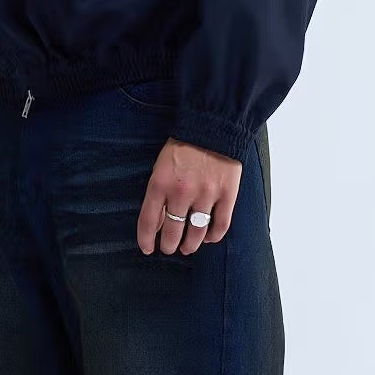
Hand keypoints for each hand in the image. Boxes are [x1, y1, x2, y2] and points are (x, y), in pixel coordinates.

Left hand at [136, 139, 241, 254]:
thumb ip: (158, 193)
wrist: (213, 126)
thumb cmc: (184, 146)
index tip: (147, 249)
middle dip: (169, 245)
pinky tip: (208, 238)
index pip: (149, 221)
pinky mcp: (227, 195)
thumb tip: (157, 222)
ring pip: (196, 232)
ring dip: (190, 245)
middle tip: (169, 248)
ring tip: (187, 248)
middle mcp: (181, 193)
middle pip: (173, 231)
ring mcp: (206, 195)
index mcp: (160, 184)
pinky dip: (213, 236)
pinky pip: (220, 225)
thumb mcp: (161, 166)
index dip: (146, 240)